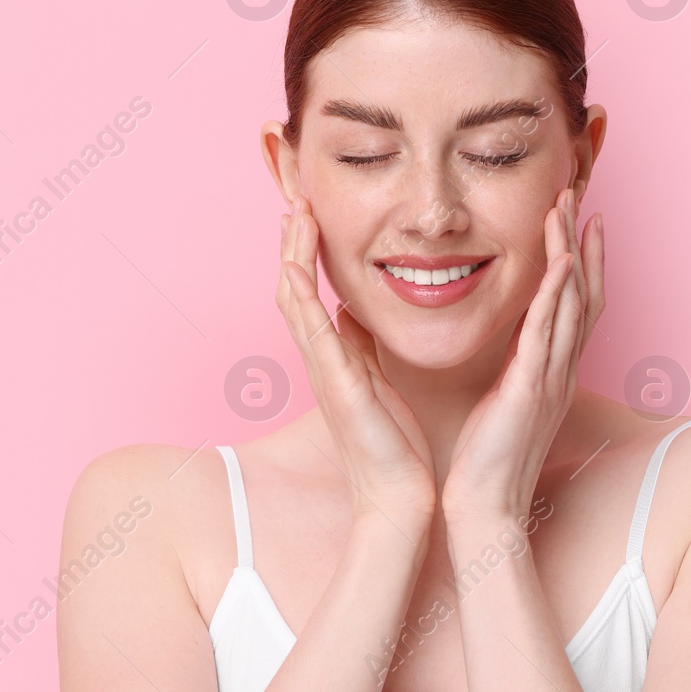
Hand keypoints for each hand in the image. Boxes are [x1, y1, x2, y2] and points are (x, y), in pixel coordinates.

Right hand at [277, 193, 437, 527]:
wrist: (398, 496)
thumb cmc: (391, 445)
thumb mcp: (375, 381)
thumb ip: (361, 345)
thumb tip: (350, 312)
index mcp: (333, 355)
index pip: (310, 290)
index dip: (306, 249)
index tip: (307, 209)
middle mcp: (321, 358)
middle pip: (293, 285)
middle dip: (293, 240)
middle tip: (292, 195)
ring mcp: (324, 371)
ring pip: (295, 300)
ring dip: (292, 256)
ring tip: (293, 213)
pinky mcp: (338, 385)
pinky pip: (312, 334)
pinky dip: (302, 298)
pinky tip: (296, 269)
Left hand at [441, 187, 605, 524]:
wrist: (485, 511)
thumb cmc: (485, 462)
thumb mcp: (500, 402)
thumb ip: (504, 367)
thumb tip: (490, 334)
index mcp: (553, 372)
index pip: (576, 304)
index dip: (582, 259)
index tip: (578, 219)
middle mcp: (561, 370)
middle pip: (584, 292)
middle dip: (583, 240)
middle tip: (579, 194)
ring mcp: (551, 379)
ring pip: (571, 302)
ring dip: (571, 250)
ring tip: (567, 208)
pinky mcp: (530, 390)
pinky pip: (549, 333)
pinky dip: (557, 294)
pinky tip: (560, 262)